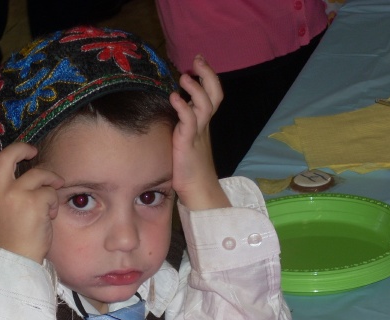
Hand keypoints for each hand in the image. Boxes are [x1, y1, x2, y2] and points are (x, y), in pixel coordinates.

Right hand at [0, 135, 64, 263]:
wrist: (17, 261)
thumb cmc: (11, 239)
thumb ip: (1, 191)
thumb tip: (18, 171)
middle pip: (7, 156)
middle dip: (22, 148)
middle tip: (33, 150)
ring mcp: (14, 195)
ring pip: (38, 173)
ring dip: (51, 179)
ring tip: (54, 190)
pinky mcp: (33, 202)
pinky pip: (50, 192)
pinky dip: (54, 201)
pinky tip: (50, 215)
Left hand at [170, 55, 230, 209]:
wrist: (198, 190)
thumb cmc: (190, 167)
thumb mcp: (188, 139)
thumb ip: (185, 123)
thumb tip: (174, 107)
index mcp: (205, 123)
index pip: (213, 94)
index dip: (209, 77)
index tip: (199, 61)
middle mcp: (204, 125)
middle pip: (214, 95)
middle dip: (208, 75)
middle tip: (198, 59)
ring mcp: (197, 134)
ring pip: (204, 105)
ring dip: (195, 89)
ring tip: (185, 76)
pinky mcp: (187, 144)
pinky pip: (188, 122)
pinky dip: (182, 107)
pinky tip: (174, 97)